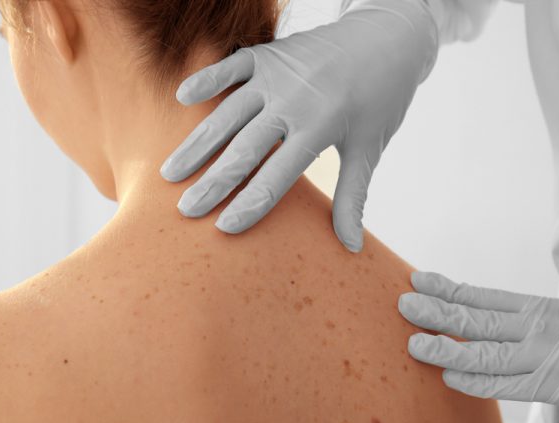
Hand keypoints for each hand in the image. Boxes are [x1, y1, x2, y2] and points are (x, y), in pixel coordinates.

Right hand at [160, 0, 437, 251]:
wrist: (388, 38)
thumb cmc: (380, 99)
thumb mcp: (369, 149)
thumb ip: (352, 198)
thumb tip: (351, 248)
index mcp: (321, 126)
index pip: (276, 176)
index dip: (249, 205)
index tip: (223, 229)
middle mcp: (294, 99)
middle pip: (244, 149)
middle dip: (212, 183)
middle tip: (185, 210)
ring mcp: (277, 74)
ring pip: (228, 114)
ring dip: (197, 144)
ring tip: (170, 173)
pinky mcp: (267, 53)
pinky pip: (230, 67)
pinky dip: (206, 80)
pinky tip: (180, 98)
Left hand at [398, 271, 558, 422]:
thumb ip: (524, 322)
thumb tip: (477, 321)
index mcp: (543, 309)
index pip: (485, 297)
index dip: (448, 289)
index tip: (418, 280)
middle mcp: (542, 328)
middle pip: (480, 319)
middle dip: (439, 313)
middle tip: (405, 306)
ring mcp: (548, 357)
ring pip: (489, 353)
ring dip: (449, 350)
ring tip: (416, 345)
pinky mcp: (557, 386)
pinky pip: (509, 386)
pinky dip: (477, 383)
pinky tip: (450, 379)